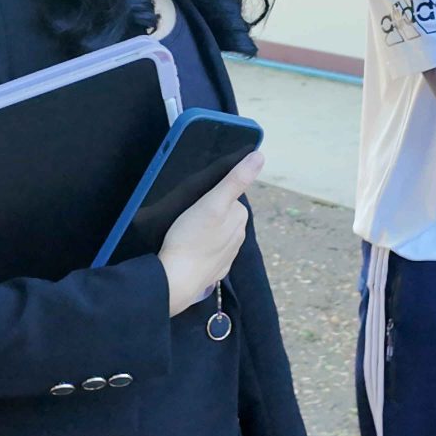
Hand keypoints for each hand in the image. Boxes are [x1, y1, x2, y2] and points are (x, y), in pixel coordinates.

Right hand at [158, 151, 262, 314]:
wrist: (176, 279)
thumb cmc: (190, 237)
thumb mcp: (212, 202)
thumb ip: (235, 180)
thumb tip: (259, 156)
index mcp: (240, 218)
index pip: (230, 198)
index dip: (212, 197)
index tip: (196, 202)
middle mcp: (239, 237)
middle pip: (225, 216)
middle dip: (211, 214)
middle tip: (189, 216)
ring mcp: (227, 257)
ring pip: (219, 235)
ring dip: (207, 232)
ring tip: (187, 233)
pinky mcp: (215, 271)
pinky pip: (211, 254)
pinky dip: (203, 250)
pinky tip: (190, 250)